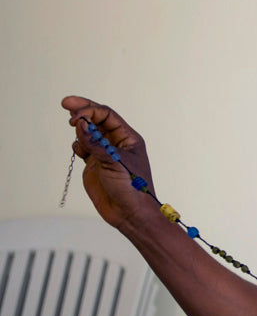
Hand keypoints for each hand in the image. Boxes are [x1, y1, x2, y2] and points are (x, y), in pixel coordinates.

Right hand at [61, 96, 157, 228]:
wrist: (129, 213)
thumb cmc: (131, 187)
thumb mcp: (114, 163)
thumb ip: (95, 144)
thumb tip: (81, 124)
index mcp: (127, 138)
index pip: (107, 116)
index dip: (90, 111)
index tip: (75, 117)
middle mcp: (116, 143)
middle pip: (97, 119)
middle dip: (83, 110)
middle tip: (66, 102)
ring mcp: (104, 153)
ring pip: (89, 132)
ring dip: (80, 129)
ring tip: (77, 134)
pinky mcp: (95, 164)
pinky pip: (83, 147)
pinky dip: (78, 144)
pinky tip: (78, 149)